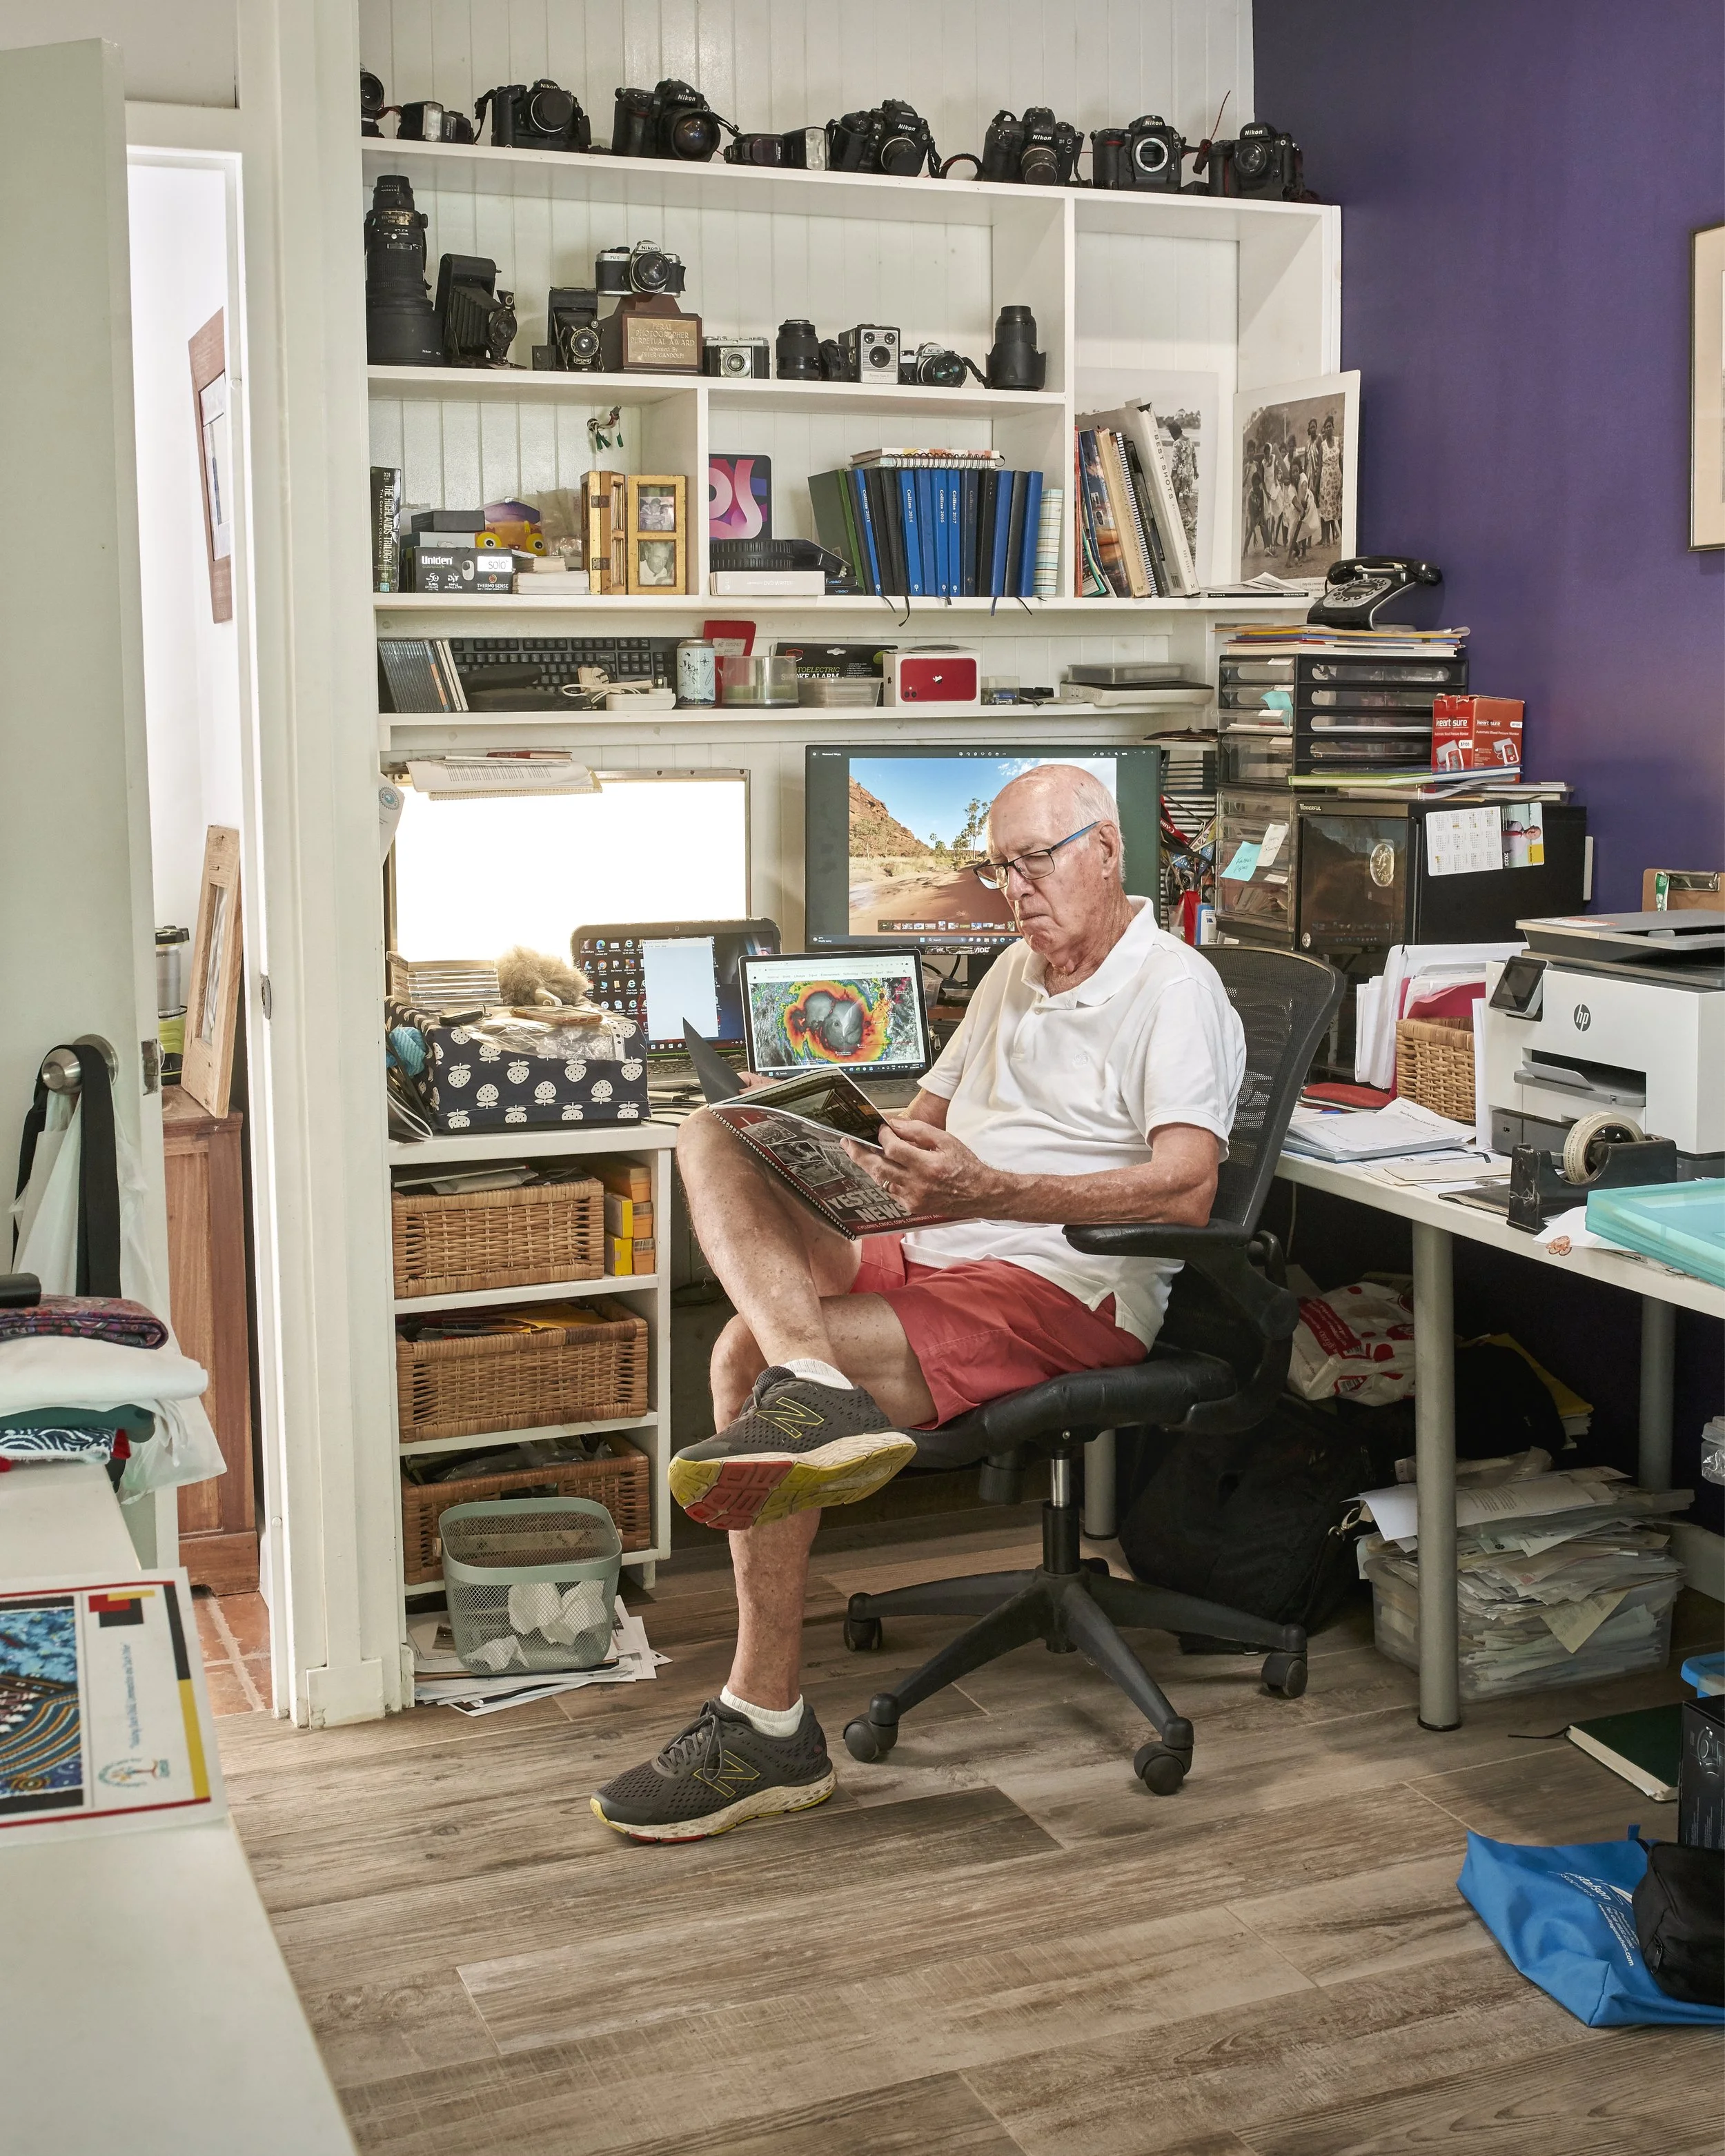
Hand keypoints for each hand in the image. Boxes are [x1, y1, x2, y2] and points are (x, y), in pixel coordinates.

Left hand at [845, 1116, 1006, 1216]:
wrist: (979, 1194)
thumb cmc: (965, 1165)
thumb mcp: (946, 1140)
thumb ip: (918, 1131)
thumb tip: (894, 1124)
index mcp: (927, 1166)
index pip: (893, 1149)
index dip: (883, 1136)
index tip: (881, 1128)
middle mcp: (917, 1185)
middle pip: (878, 1168)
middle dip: (859, 1154)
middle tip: (847, 1143)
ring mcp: (913, 1199)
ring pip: (880, 1181)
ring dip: (869, 1166)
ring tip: (858, 1153)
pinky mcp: (912, 1207)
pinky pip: (890, 1191)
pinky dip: (884, 1178)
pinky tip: (881, 1167)